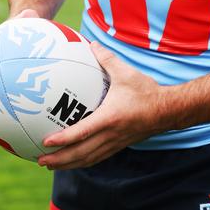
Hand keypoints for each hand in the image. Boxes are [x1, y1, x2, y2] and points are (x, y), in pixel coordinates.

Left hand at [38, 42, 167, 169]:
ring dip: (68, 164)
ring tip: (50, 165)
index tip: (46, 142)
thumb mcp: (126, 73)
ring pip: (88, 159)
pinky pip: (97, 157)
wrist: (169, 110)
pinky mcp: (119, 145)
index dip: (63, 139)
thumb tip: (91, 44)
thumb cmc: (147, 91)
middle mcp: (111, 135)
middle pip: (81, 153)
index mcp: (110, 118)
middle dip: (59, 159)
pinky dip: (82, 161)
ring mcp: (115, 143)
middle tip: (40, 159)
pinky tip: (72, 161)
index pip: (82, 132)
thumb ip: (107, 59)